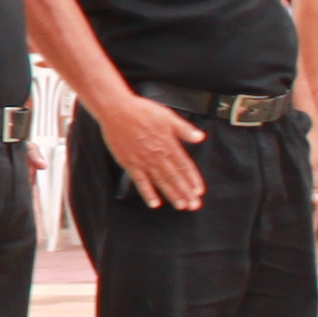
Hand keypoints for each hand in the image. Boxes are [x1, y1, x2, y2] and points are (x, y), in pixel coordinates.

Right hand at [96, 88, 206, 209]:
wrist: (117, 111)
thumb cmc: (141, 111)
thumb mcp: (168, 116)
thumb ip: (184, 129)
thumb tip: (200, 137)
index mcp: (168, 144)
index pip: (185, 165)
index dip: (193, 179)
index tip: (199, 191)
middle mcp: (157, 155)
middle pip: (175, 177)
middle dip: (186, 192)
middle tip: (194, 205)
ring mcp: (143, 161)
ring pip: (161, 181)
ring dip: (172, 195)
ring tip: (180, 205)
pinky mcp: (130, 163)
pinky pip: (140, 182)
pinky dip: (147, 193)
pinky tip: (154, 203)